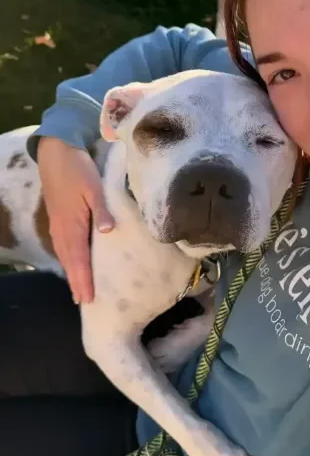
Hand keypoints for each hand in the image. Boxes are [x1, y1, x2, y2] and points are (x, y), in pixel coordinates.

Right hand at [37, 137, 113, 303]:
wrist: (57, 153)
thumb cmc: (78, 169)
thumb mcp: (94, 187)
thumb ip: (102, 210)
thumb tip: (107, 232)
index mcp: (72, 225)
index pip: (79, 259)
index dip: (83, 279)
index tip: (87, 298)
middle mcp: (63, 229)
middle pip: (70, 262)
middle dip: (77, 282)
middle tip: (85, 303)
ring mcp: (59, 225)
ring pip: (66, 255)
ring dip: (73, 273)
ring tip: (80, 291)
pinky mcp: (60, 219)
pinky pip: (65, 246)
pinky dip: (70, 260)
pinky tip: (75, 264)